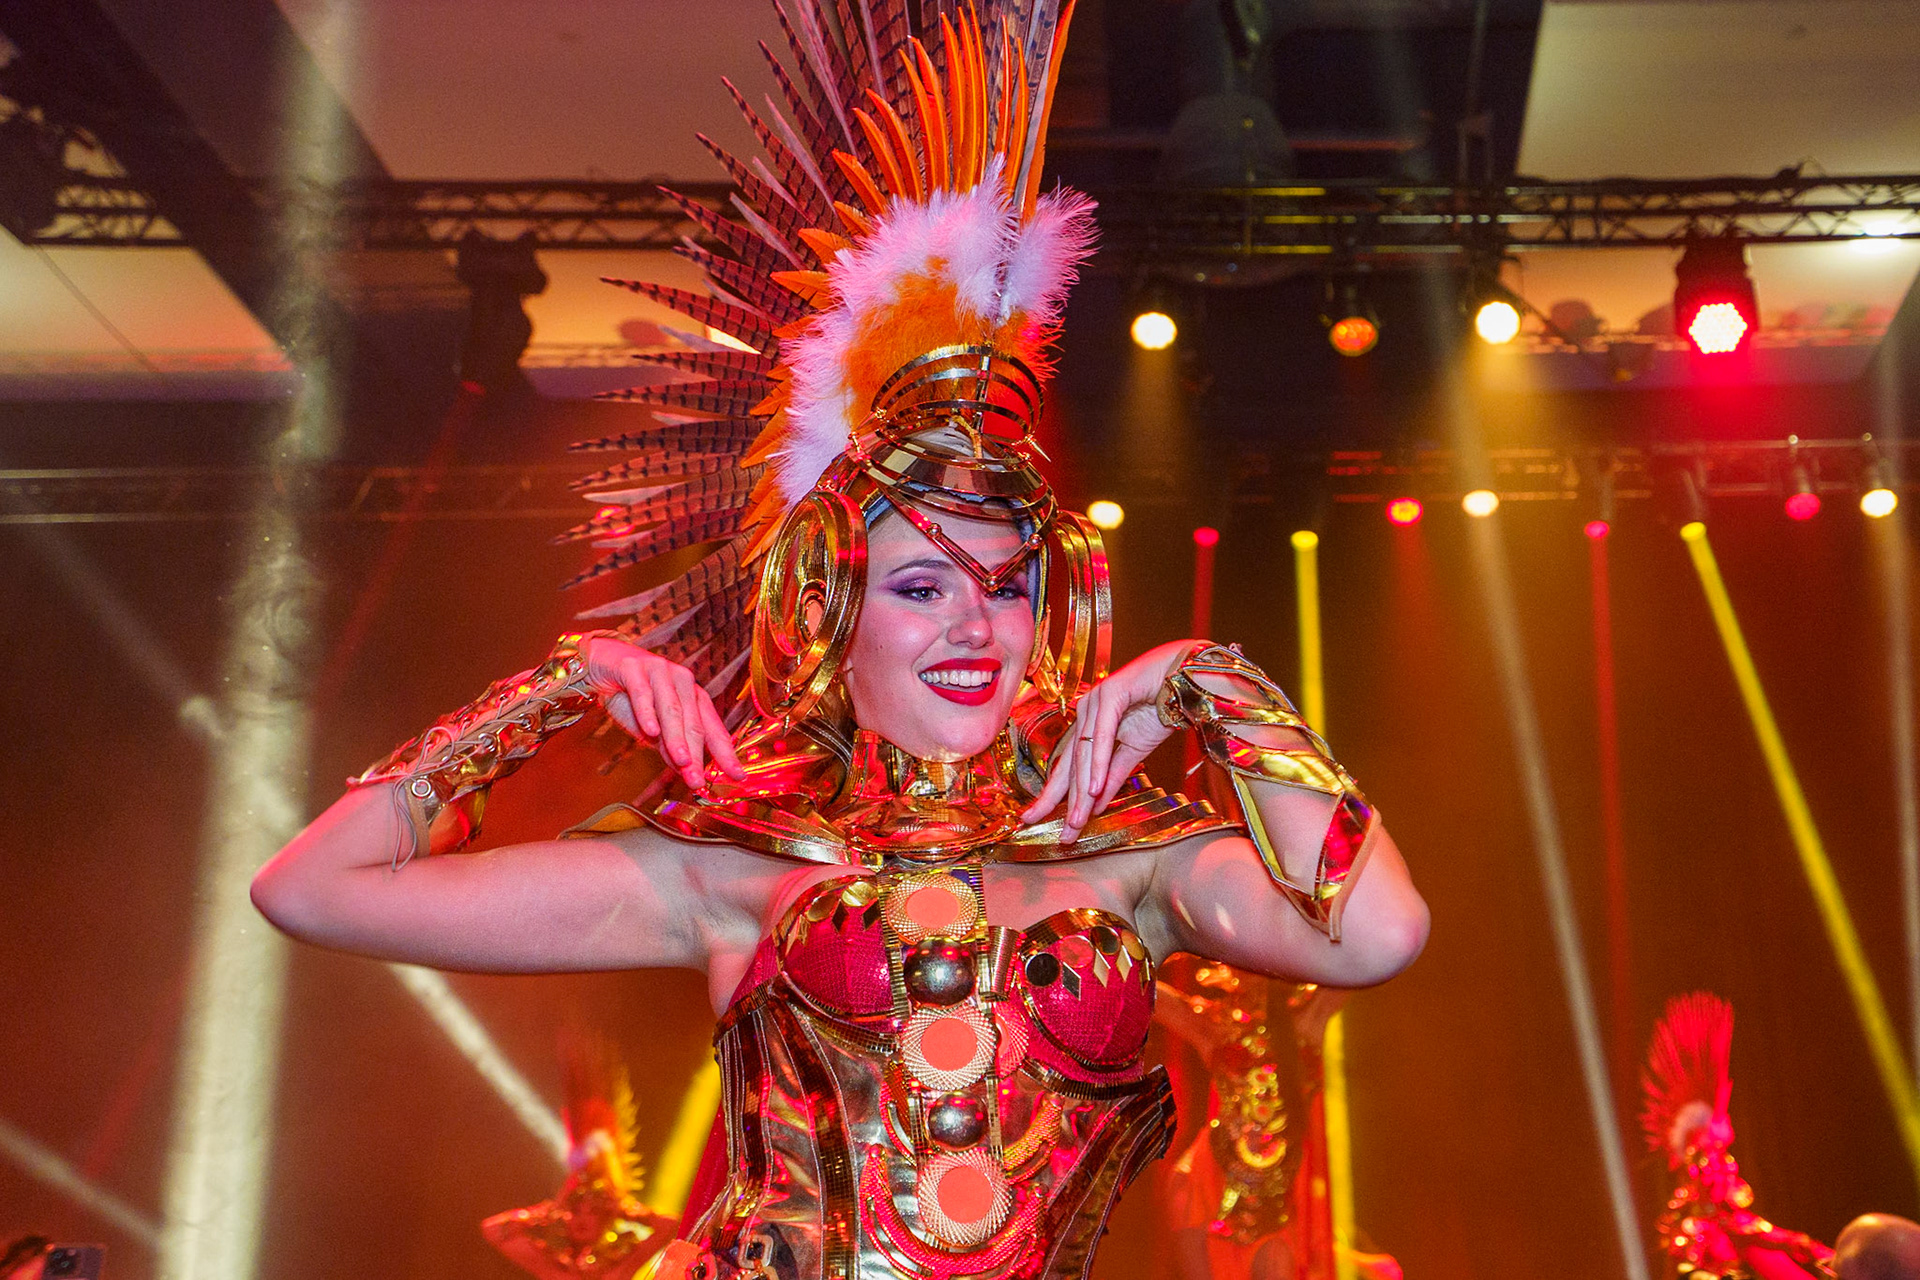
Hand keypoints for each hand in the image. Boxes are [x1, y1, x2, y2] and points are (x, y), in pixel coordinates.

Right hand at [581, 636, 746, 790]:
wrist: (599, 664)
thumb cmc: (630, 697)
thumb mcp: (652, 729)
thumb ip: (669, 748)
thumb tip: (687, 773)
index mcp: (693, 697)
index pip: (713, 728)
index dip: (725, 753)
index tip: (738, 776)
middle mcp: (682, 682)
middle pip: (694, 722)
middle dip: (697, 754)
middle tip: (698, 781)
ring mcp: (660, 671)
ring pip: (672, 709)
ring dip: (676, 737)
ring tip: (682, 761)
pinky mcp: (634, 667)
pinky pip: (643, 693)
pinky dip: (647, 713)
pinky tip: (651, 731)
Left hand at [1018, 640, 1199, 841]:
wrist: (1185, 675)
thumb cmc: (1159, 707)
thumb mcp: (1133, 751)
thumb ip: (1112, 776)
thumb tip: (1095, 806)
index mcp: (1088, 726)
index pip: (1068, 768)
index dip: (1058, 798)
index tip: (1048, 826)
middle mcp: (1085, 713)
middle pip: (1068, 764)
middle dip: (1058, 801)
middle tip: (1050, 830)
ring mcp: (1095, 701)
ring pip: (1084, 755)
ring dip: (1080, 792)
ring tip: (1076, 822)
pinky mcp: (1111, 693)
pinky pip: (1102, 736)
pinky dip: (1098, 763)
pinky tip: (1093, 788)